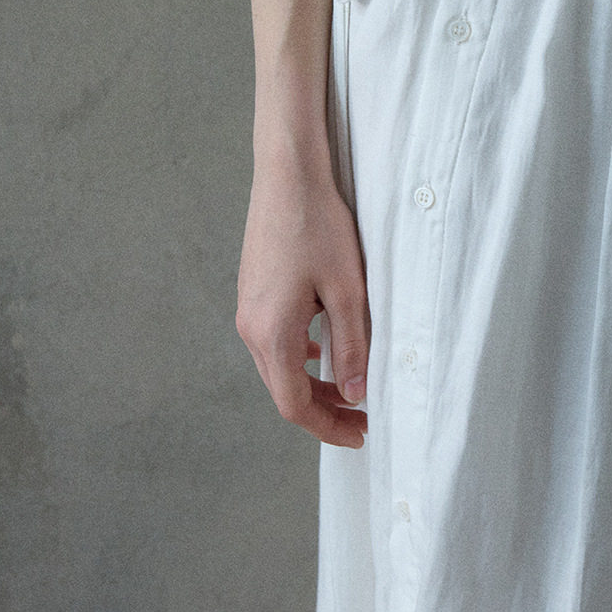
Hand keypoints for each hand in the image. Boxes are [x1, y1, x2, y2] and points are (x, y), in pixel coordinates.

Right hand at [236, 153, 370, 446]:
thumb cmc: (319, 227)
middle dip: (323, 411)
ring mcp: (248, 311)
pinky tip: (324, 351)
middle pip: (283, 392)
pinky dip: (300, 359)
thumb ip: (352, 346)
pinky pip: (274, 342)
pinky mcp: (253, 295)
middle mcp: (250, 328)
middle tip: (363, 418)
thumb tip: (354, 395)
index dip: (328, 428)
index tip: (361, 434)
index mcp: (271, 333)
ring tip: (350, 390)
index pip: (295, 406)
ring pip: (278, 368)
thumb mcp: (348, 291)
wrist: (288, 176)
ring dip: (312, 385)